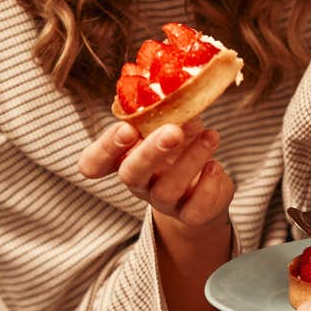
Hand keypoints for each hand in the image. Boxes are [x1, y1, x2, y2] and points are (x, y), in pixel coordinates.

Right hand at [78, 118, 232, 231]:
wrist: (205, 190)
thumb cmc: (180, 150)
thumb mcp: (172, 127)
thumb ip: (172, 113)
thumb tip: (182, 94)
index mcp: (124, 158)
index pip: (94, 162)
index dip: (105, 149)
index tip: (126, 130)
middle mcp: (139, 182)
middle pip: (130, 174)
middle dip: (150, 152)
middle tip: (173, 131)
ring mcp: (163, 202)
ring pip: (167, 188)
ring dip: (190, 159)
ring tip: (210, 136)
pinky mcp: (190, 216)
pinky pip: (195, 208)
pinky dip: (207, 185)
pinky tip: (216, 166)